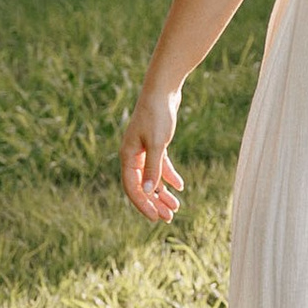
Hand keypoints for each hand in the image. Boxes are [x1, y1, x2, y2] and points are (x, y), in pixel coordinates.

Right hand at [121, 84, 183, 223]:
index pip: (133, 188)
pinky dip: (169, 176)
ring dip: (162, 192)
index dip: (143, 204)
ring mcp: (143, 150)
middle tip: (168, 217)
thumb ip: (153, 168)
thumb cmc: (158, 115)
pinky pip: (160, 165)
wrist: (163, 90)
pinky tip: (180, 186)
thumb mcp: (158, 144)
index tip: (156, 218)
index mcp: (128, 156)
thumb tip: (149, 191)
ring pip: (151, 177)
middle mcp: (132, 155)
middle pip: (142, 186)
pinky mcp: (155, 143)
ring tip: (175, 207)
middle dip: (154, 203)